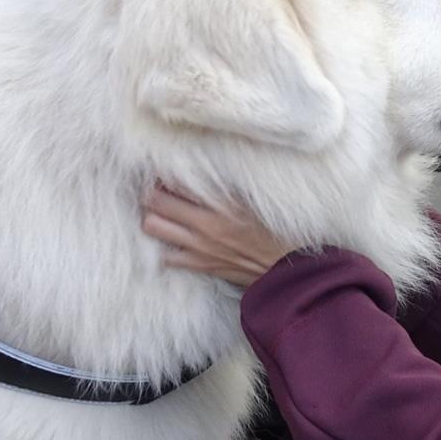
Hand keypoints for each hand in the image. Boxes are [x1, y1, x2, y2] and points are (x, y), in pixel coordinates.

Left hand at [141, 184, 295, 289]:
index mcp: (222, 202)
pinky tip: (172, 241)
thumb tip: (205, 170)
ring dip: (153, 218)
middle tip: (157, 189)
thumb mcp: (256, 200)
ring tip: (160, 214)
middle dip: (152, 193)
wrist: (288, 269)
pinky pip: (167, 257)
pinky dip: (164, 248)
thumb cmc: (278, 230)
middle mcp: (206, 223)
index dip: (167, 173)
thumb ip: (228, 186)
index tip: (167, 171)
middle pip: (155, 202)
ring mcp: (200, 246)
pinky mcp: (201, 265)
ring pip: (153, 227)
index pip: (178, 180)